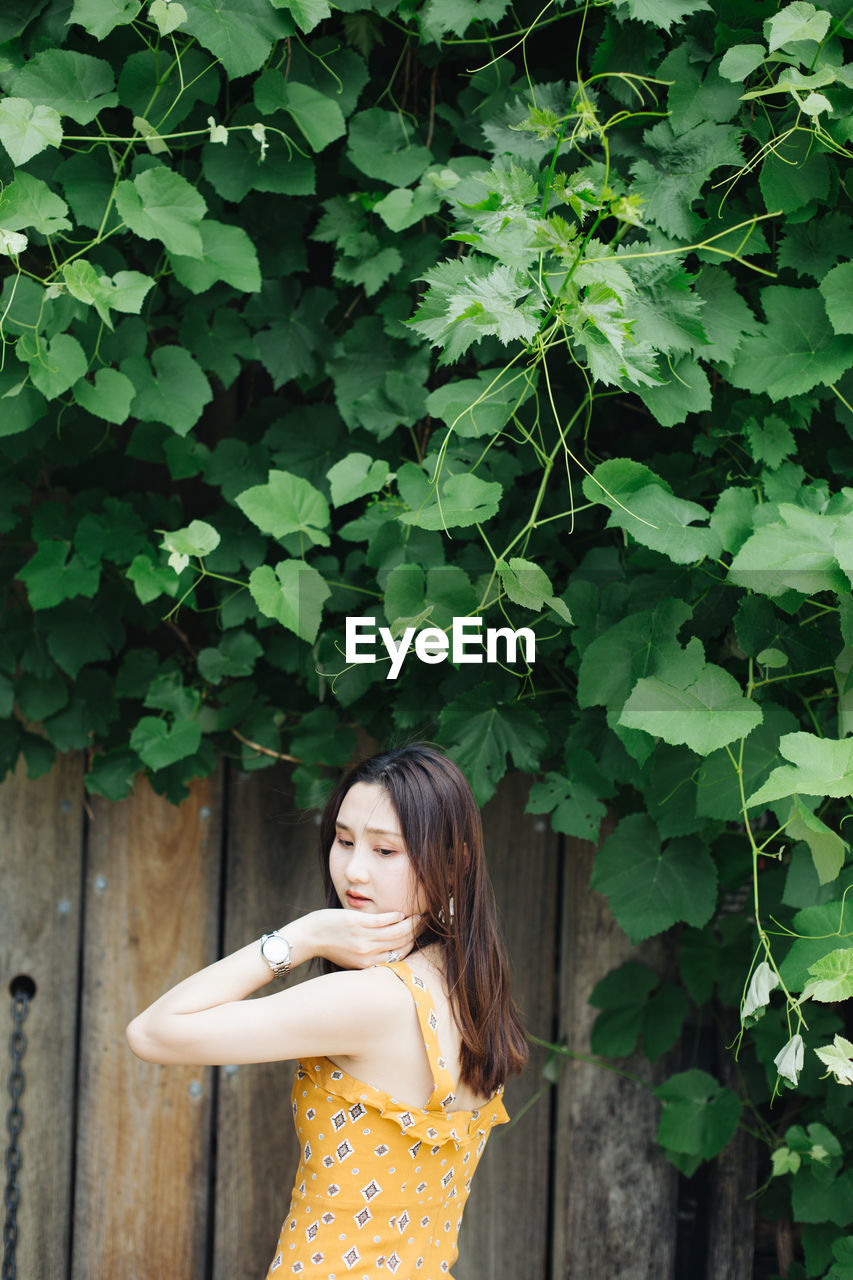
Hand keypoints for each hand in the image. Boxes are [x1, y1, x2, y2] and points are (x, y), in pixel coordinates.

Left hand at [305, 908, 422, 969]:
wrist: (309, 937)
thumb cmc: (332, 946)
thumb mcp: (353, 960)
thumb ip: (372, 958)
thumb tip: (392, 952)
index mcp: (368, 965)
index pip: (400, 956)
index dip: (413, 944)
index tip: (420, 935)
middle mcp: (368, 955)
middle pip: (402, 943)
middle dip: (417, 932)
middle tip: (424, 922)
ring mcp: (363, 939)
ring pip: (397, 931)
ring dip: (411, 922)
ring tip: (418, 916)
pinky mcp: (358, 924)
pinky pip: (384, 920)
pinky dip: (395, 916)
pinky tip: (400, 912)